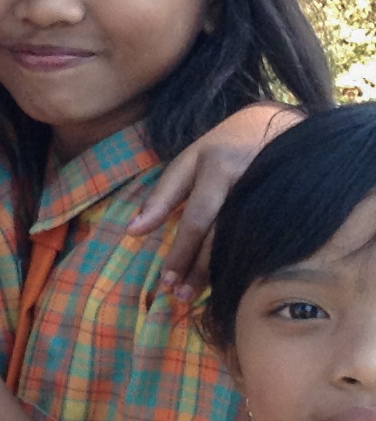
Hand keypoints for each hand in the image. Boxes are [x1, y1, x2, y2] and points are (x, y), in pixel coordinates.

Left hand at [129, 101, 300, 292]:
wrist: (274, 124)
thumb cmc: (220, 147)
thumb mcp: (187, 162)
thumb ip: (161, 196)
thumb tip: (132, 231)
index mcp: (218, 166)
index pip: (197, 218)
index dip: (181, 251)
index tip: (165, 280)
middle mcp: (246, 179)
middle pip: (221, 234)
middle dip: (198, 268)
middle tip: (179, 296)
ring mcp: (272, 192)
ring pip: (244, 239)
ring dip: (220, 271)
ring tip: (198, 295)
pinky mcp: (288, 204)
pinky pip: (265, 238)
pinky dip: (246, 260)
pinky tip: (232, 281)